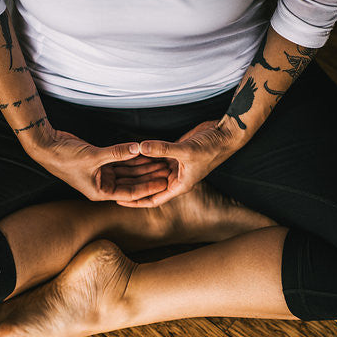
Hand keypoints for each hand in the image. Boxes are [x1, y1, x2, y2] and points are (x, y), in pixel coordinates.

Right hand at [30, 127, 168, 201]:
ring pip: (127, 171)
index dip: (148, 187)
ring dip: (142, 166)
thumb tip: (138, 148)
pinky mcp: (99, 162)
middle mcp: (102, 185)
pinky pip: (120, 161)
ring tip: (161, 160)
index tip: (164, 182)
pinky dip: (131, 157)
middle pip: (132, 182)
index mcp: (100, 192)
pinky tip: (145, 152)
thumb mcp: (93, 156)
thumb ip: (117, 152)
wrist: (46, 147)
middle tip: (167, 170)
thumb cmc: (64, 157)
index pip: (130, 193)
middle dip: (149, 176)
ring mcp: (101, 174)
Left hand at [115, 118, 241, 207]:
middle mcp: (176, 177)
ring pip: (151, 170)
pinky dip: (145, 155)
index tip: (118, 200)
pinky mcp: (175, 153)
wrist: (225, 135)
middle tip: (111, 182)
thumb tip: (140, 147)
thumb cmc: (211, 147)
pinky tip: (130, 152)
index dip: (136, 201)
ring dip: (137, 169)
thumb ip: (163, 149)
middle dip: (132, 184)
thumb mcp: (186, 150)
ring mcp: (175, 165)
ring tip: (116, 168)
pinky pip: (156, 156)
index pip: (153, 199)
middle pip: (149, 185)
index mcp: (179, 185)